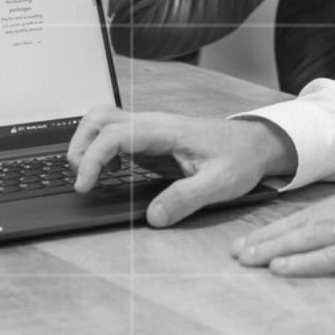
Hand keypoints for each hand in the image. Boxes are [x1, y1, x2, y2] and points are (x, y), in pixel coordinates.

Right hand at [67, 106, 293, 227]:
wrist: (254, 143)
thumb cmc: (239, 158)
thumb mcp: (220, 183)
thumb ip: (186, 199)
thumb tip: (153, 216)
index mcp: (165, 130)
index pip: (114, 134)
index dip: (92, 158)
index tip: (85, 185)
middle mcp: (152, 123)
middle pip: (99, 118)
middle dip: (80, 146)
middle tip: (81, 180)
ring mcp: (149, 127)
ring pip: (103, 120)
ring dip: (86, 143)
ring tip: (87, 175)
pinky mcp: (149, 137)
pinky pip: (114, 133)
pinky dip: (99, 148)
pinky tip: (108, 171)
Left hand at [232, 180, 334, 277]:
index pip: (313, 214)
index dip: (282, 227)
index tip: (255, 238)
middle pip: (303, 223)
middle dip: (267, 238)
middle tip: (237, 252)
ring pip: (309, 238)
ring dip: (274, 249)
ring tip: (246, 260)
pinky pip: (333, 258)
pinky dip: (304, 263)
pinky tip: (281, 269)